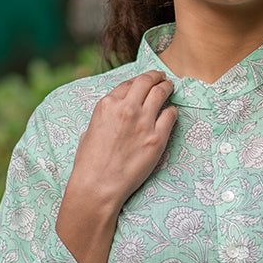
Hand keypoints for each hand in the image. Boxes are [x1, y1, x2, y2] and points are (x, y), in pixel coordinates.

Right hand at [56, 71, 176, 262]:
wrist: (98, 185)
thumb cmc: (90, 163)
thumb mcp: (90, 131)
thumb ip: (105, 117)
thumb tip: (114, 115)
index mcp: (107, 105)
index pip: (128, 83)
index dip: (139, 80)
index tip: (145, 80)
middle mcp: (126, 108)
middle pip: (147, 82)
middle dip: (156, 77)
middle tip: (162, 77)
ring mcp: (143, 122)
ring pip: (161, 93)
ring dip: (167, 87)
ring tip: (170, 87)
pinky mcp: (157, 138)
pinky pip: (171, 115)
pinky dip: (172, 111)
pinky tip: (172, 112)